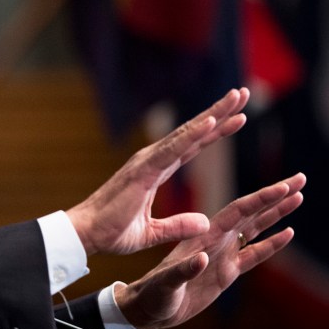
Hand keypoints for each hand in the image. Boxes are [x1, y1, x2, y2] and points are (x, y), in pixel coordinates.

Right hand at [66, 88, 249, 255]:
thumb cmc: (111, 232)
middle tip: (242, 93)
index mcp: (155, 171)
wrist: (86, 235)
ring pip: (187, 134)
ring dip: (213, 115)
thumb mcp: (153, 233)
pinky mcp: (143, 170)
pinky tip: (212, 121)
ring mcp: (148, 161)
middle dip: (219, 113)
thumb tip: (205, 223)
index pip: (192, 147)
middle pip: (193, 133)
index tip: (238, 116)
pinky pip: (174, 149)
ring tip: (236, 98)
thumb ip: (178, 226)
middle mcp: (153, 160)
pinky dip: (193, 134)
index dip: (215, 131)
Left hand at [114, 172, 305, 328]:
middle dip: (276, 196)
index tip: (284, 186)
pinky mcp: (226, 273)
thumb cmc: (154, 294)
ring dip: (277, 213)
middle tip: (301, 178)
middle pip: (252, 212)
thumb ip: (183, 271)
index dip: (261, 199)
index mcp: (204, 237)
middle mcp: (217, 241)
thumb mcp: (166, 283)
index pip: (238, 211)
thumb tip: (202, 260)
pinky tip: (288, 233)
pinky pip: (254, 254)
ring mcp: (223, 255)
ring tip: (298, 197)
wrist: (149, 307)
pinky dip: (272, 244)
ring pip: (256, 229)